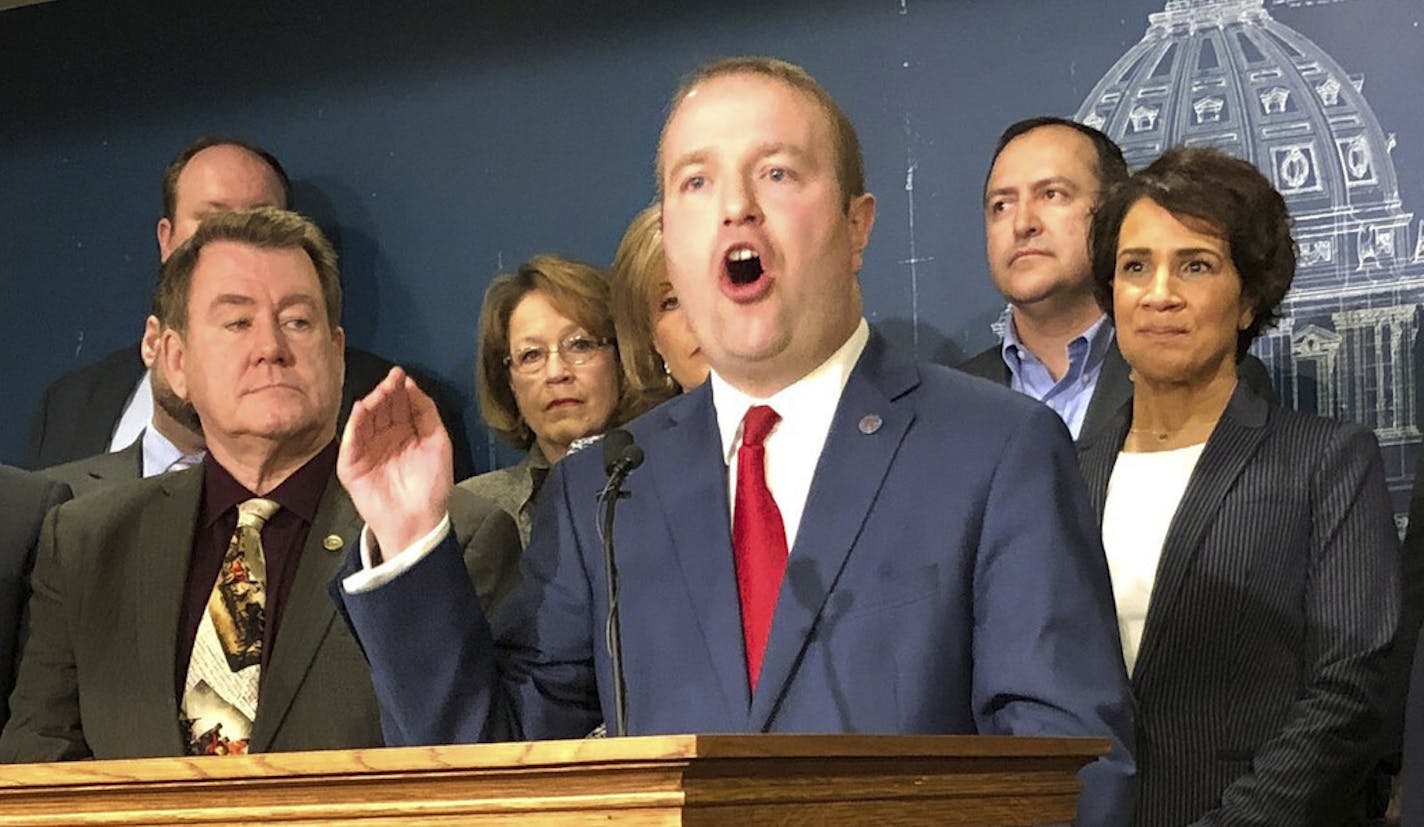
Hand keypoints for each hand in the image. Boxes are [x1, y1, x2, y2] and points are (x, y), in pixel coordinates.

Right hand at [338, 367, 452, 556]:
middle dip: (385, 393)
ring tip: (379, 393)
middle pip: (381, 409)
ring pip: (365, 421)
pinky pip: (350, 441)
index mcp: (405, 432)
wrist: (419, 520)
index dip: (400, 389)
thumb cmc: (432, 486)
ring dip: (371, 404)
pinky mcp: (351, 465)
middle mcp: (384, 438)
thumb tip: (412, 385)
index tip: (401, 375)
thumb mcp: (438, 442)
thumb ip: (426, 413)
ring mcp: (366, 450)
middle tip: (390, 380)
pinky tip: (361, 409)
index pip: (399, 404)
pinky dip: (354, 425)